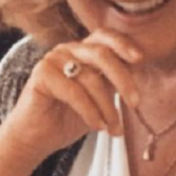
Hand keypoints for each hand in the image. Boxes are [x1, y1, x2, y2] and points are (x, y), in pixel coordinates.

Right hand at [3, 28, 141, 161]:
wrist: (35, 138)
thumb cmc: (67, 118)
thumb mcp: (98, 98)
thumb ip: (113, 82)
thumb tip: (139, 70)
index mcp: (81, 51)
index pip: (104, 36)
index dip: (123, 43)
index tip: (140, 59)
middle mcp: (66, 50)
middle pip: (101, 53)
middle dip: (123, 79)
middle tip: (135, 103)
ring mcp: (52, 59)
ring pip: (90, 77)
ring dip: (108, 107)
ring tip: (114, 129)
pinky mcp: (41, 74)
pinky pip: (74, 91)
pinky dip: (90, 111)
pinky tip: (97, 127)